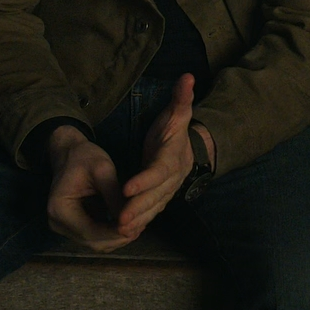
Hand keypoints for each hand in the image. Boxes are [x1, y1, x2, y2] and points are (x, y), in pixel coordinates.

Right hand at [46, 127, 131, 251]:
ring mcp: (64, 226)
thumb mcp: (102, 170)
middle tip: (140, 228)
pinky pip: (94, 236)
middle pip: (92, 242)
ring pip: (95, 243)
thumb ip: (114, 196)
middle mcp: (57, 223)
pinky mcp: (73, 225)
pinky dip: (111, 233)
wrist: (69, 152)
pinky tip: (128, 225)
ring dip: (116, 238)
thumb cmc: (84, 156)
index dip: (114, 233)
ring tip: (138, 227)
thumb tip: (131, 219)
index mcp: (60, 209)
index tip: (136, 227)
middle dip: (117, 237)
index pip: (90, 231)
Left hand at [116, 74, 198, 240]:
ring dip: (137, 220)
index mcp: (173, 158)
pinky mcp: (160, 199)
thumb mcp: (178, 112)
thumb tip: (186, 77)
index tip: (127, 188)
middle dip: (138, 208)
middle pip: (155, 196)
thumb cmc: (175, 129)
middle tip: (120, 220)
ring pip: (152, 208)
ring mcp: (167, 191)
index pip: (159, 171)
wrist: (190, 148)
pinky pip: (149, 213)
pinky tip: (122, 232)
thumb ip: (181, 98)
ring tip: (119, 230)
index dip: (145, 180)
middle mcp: (172, 178)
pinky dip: (138, 223)